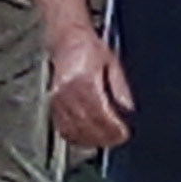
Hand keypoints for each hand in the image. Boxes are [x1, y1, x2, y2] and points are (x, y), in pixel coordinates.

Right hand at [44, 28, 130, 152]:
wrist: (67, 40)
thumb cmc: (88, 48)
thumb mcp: (112, 63)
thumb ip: (120, 87)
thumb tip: (128, 108)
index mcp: (84, 79)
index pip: (100, 112)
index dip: (112, 127)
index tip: (123, 133)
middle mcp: (68, 91)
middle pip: (87, 123)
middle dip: (104, 136)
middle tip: (117, 140)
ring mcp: (58, 99)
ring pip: (74, 128)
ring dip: (90, 139)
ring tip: (104, 141)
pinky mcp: (52, 104)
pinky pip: (62, 127)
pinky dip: (75, 136)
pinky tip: (86, 137)